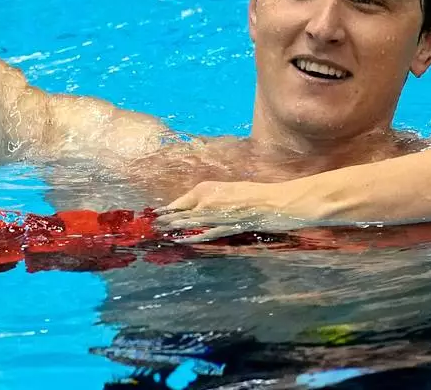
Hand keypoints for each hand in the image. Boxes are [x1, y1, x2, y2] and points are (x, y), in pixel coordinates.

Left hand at [154, 180, 321, 242]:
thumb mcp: (229, 190)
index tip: (156, 215)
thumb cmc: (256, 194)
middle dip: (166, 221)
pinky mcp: (227, 227)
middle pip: (181, 213)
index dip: (168, 210)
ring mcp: (217, 214)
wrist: (277, 201)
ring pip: (190, 224)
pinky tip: (181, 242)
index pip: (181, 201)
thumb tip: (198, 209)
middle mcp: (209, 199)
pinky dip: (192, 238)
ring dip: (175, 230)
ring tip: (161, 235)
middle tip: (153, 228)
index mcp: (208, 187)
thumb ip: (212, 199)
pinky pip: (206, 234)